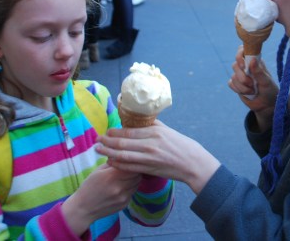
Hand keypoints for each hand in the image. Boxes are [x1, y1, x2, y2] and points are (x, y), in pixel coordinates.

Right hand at [61, 163, 141, 234]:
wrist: (83, 209)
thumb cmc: (89, 187)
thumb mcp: (98, 171)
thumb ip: (112, 163)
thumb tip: (123, 155)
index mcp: (111, 176)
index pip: (130, 165)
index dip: (131, 161)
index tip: (130, 159)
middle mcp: (119, 187)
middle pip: (136, 174)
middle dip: (134, 169)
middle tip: (130, 167)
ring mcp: (123, 197)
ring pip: (137, 183)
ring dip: (134, 178)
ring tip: (127, 176)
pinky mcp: (125, 204)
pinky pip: (133, 192)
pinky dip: (131, 188)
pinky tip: (123, 187)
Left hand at [97, 121, 219, 194]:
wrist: (193, 163)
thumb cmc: (182, 145)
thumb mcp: (167, 131)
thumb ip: (153, 125)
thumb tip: (139, 119)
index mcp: (154, 132)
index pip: (129, 131)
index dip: (115, 131)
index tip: (106, 130)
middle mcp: (150, 144)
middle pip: (123, 142)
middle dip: (107, 141)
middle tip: (97, 140)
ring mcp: (149, 158)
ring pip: (123, 155)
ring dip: (109, 152)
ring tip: (98, 150)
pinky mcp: (150, 169)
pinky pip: (130, 167)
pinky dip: (119, 164)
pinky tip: (111, 162)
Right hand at [228, 46, 277, 130]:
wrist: (266, 104)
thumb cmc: (269, 90)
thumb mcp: (266, 81)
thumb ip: (258, 71)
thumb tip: (252, 59)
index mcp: (255, 61)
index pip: (242, 50)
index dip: (240, 56)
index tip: (244, 66)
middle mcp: (246, 66)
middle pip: (235, 65)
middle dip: (243, 77)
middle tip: (252, 83)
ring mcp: (240, 75)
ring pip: (233, 76)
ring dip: (243, 86)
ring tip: (253, 91)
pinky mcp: (236, 84)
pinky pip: (231, 84)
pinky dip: (239, 90)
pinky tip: (248, 93)